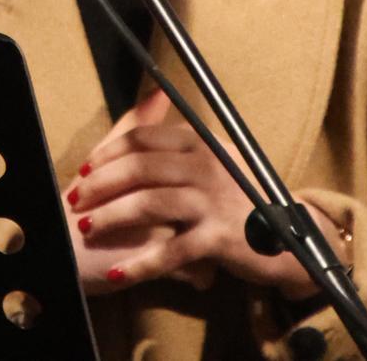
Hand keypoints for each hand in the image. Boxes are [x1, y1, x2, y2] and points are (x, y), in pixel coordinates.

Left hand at [66, 89, 342, 296]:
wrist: (292, 239)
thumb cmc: (240, 199)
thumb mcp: (213, 160)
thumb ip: (178, 138)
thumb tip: (151, 93)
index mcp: (202, 143)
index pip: (143, 138)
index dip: (107, 153)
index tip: (84, 169)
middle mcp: (208, 165)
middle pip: (139, 168)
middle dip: (100, 184)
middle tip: (74, 200)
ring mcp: (215, 200)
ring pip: (149, 203)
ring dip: (111, 217)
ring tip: (87, 229)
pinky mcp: (221, 237)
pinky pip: (171, 251)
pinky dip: (140, 263)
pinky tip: (118, 273)